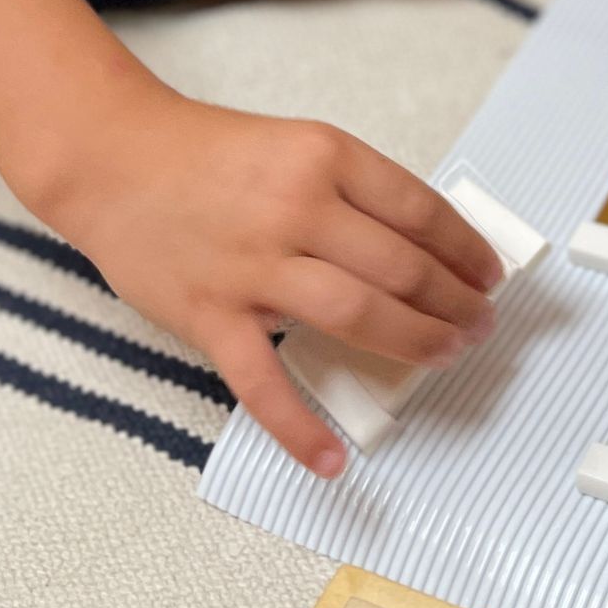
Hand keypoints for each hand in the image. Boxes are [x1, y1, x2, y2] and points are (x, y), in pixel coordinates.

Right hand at [36, 84, 503, 476]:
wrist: (117, 160)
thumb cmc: (213, 155)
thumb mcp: (299, 146)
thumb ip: (354, 192)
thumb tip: (423, 247)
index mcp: (325, 157)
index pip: (420, 210)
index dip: (465, 248)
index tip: (490, 274)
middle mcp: (296, 209)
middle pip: (401, 268)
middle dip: (454, 303)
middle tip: (481, 324)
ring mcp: (253, 266)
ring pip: (357, 315)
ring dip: (414, 343)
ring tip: (448, 357)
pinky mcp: (210, 315)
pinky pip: (263, 384)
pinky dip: (300, 427)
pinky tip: (333, 460)